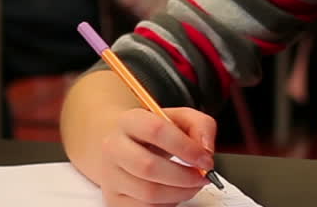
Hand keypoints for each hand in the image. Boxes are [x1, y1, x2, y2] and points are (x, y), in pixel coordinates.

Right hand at [97, 107, 217, 205]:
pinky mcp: (113, 199)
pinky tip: (175, 192)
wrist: (124, 145)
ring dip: (180, 193)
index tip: (205, 159)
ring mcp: (110, 176)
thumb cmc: (155, 133)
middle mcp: (114, 147)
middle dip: (185, 176)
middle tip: (203, 177)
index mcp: (130, 121)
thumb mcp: (181, 118)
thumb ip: (201, 126)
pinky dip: (168, 204)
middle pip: (149, 167)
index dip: (186, 148)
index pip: (156, 130)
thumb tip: (205, 151)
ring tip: (193, 185)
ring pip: (148, 193)